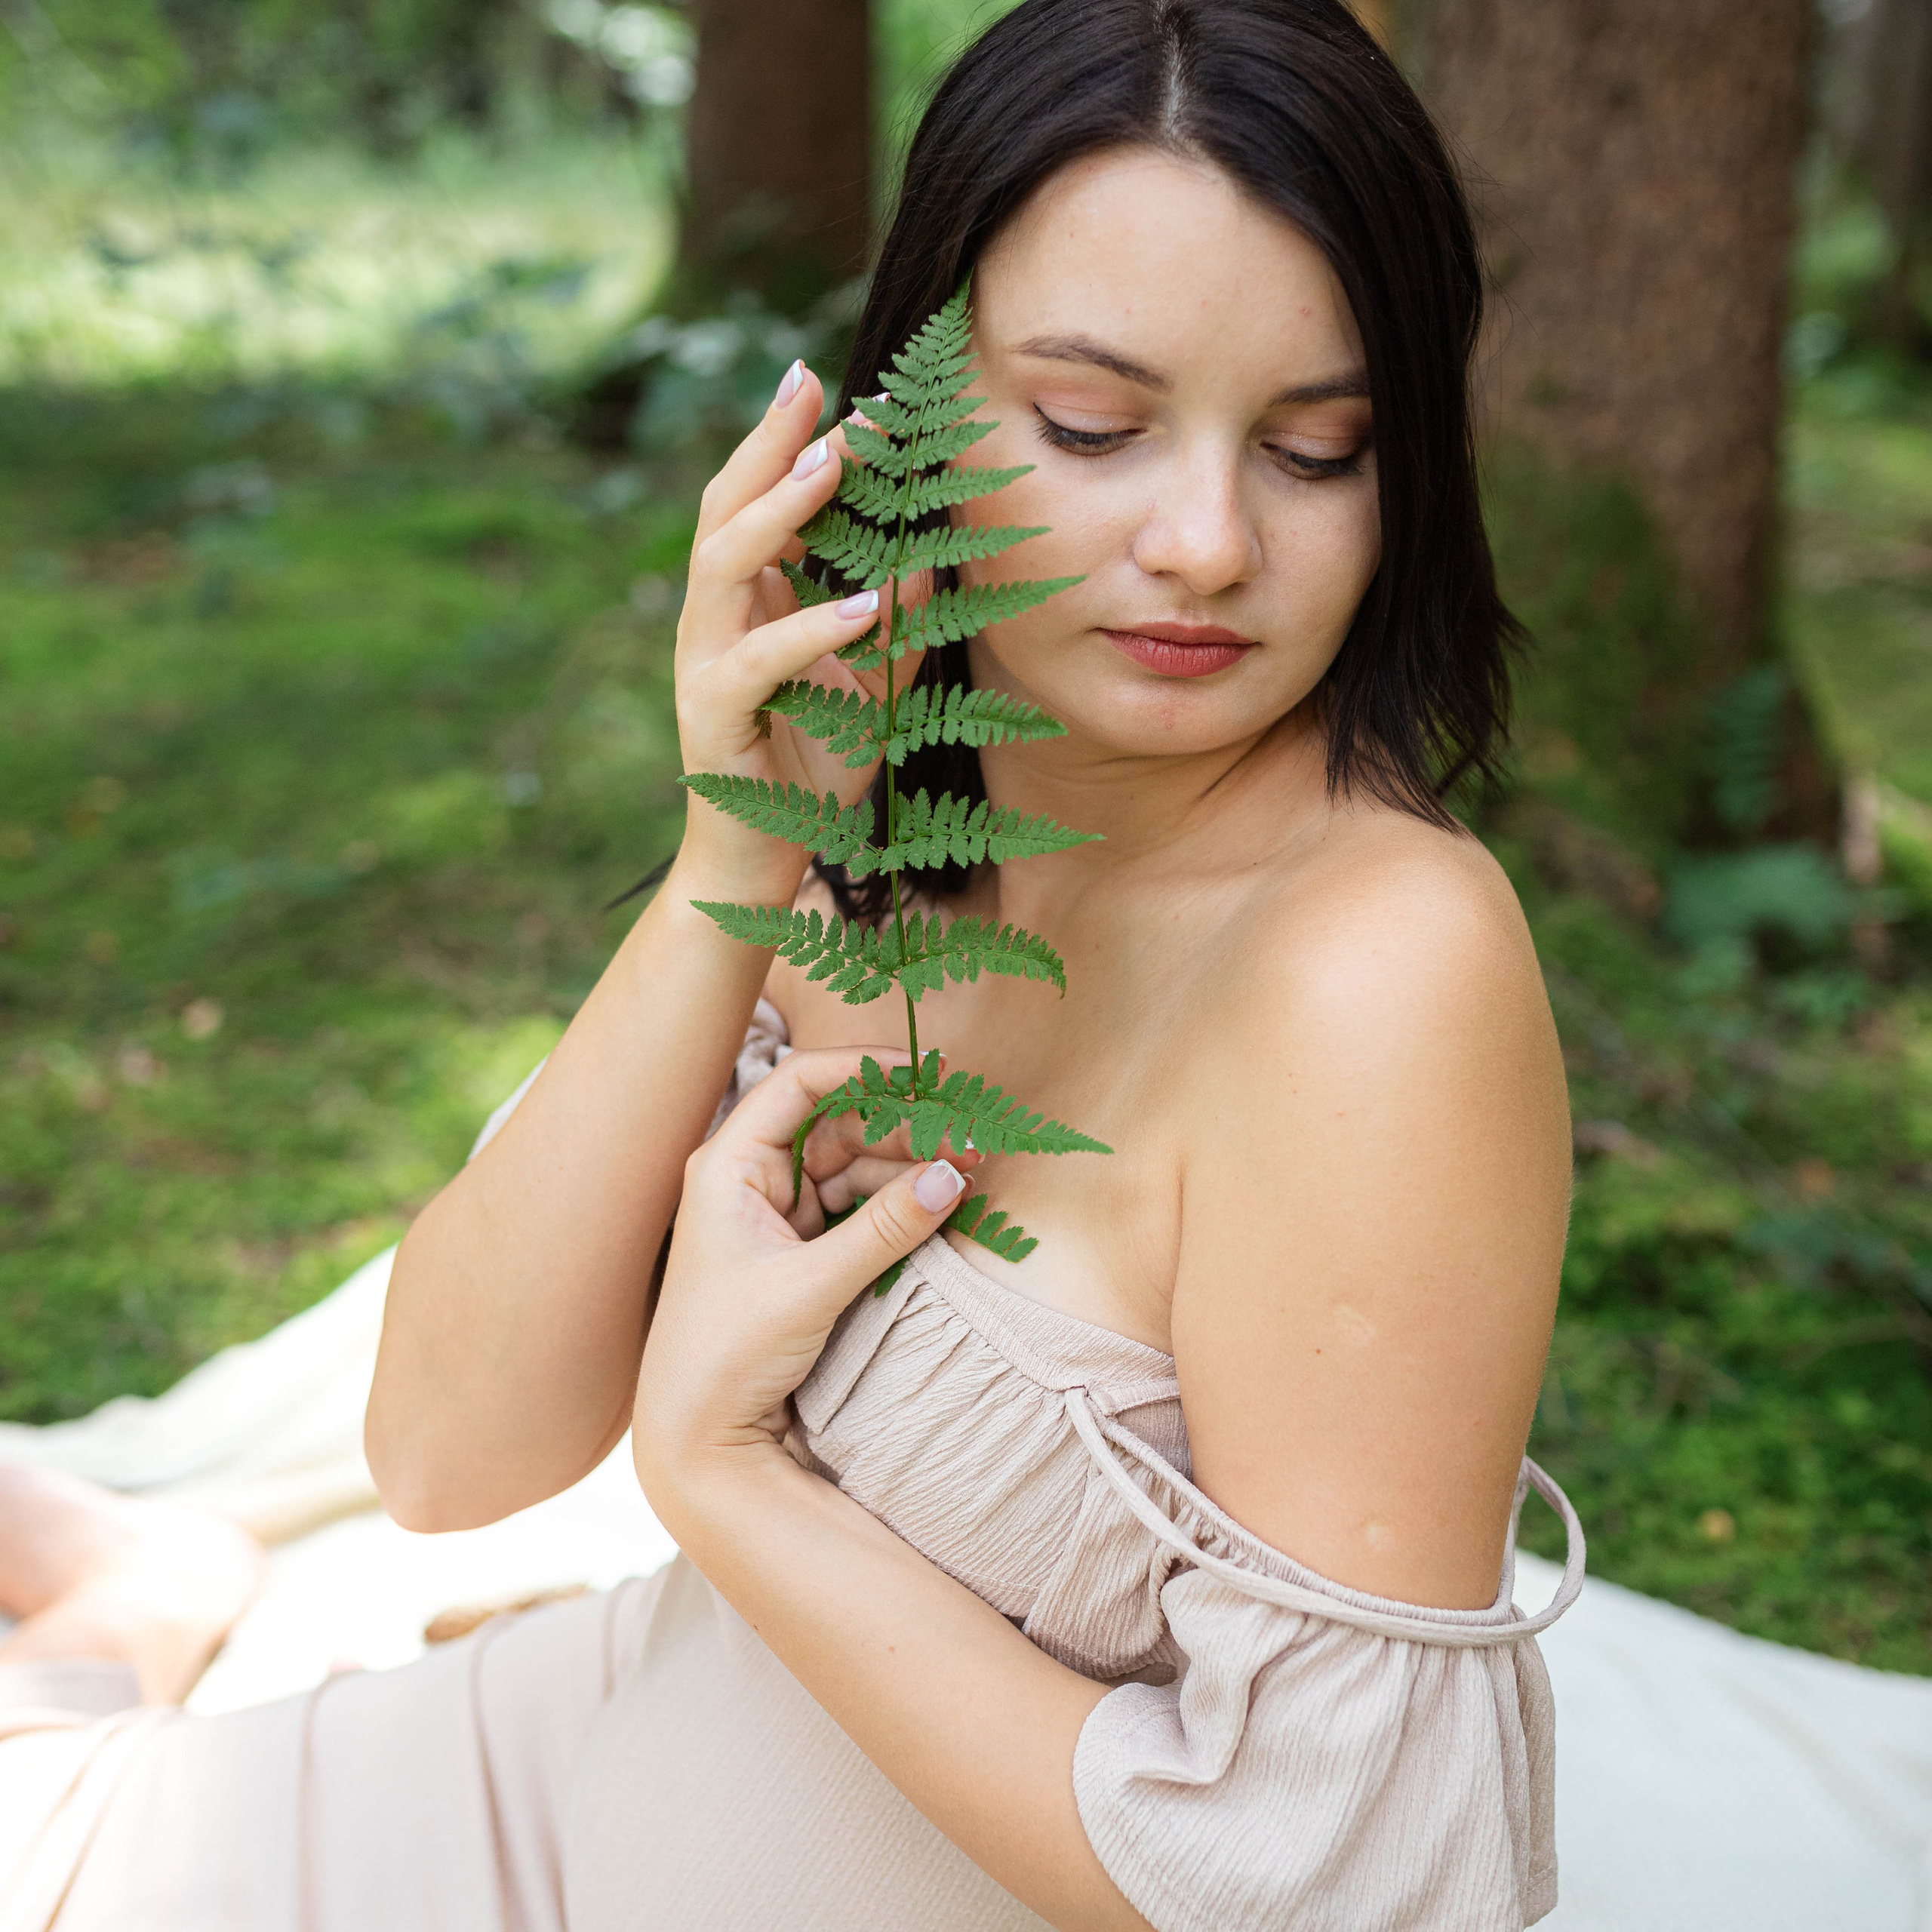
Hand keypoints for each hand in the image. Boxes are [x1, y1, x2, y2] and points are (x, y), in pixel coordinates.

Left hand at [632, 1047, 977, 1515]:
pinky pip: (857, 1205)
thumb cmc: (724, 1355)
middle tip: (970, 1135)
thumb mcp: (809, 1287)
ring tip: (971, 1169)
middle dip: (906, 1126)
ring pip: (856, 1165)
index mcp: (728, 1165)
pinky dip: (899, 1202)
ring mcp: (775, 1211)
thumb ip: (884, 1229)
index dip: (861, 1068)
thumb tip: (953, 1175)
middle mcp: (750, 1177)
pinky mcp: (799, 1247)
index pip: (798, 1085)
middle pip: (839, 1123)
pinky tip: (942, 1200)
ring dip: (911, 1165)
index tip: (923, 1074)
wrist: (697, 1436)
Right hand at [674, 365, 917, 896]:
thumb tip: (935, 560)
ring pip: (722, 568)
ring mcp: (704, 667)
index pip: (755, 503)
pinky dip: (808, 631)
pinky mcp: (713, 718)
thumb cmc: (812, 772)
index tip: (830, 385)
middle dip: (769, 446)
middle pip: (724, 510)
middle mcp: (713, 623)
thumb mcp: (873, 691)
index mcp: (744, 606)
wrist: (762, 867)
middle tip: (816, 390)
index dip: (784, 443)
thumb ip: (900, 629)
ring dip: (779, 513)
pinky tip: (858, 606)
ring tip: (832, 468)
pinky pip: (757, 662)